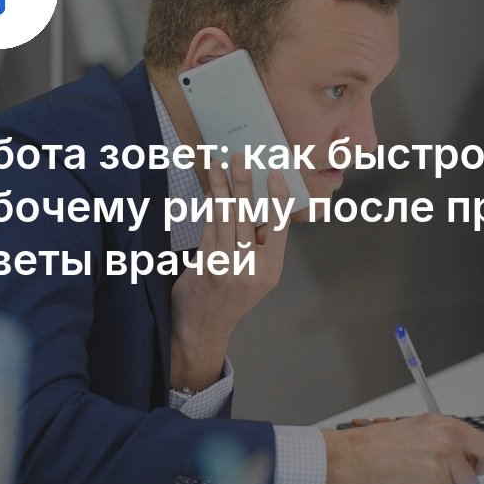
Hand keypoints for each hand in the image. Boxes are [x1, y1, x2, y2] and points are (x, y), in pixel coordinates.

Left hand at [169, 155, 289, 389]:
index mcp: (271, 269)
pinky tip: (208, 189)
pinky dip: (208, 206)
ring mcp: (228, 267)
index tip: (273, 172)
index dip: (277, 197)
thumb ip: (260, 247)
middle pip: (248, 216)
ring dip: (222, 187)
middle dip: (244, 182)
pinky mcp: (206, 265)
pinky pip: (208, 227)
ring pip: (226, 217)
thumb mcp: (257, 277)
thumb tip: (260, 208)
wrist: (203, 327)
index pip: (279, 226)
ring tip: (219, 164)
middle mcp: (252, 268)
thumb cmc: (231, 297)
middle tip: (241, 156)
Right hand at [321, 413, 483, 483]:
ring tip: (418, 476)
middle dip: (461, 481)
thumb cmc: (378, 444)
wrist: (351, 458)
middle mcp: (448, 444)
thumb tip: (471, 454)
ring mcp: (440, 467)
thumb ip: (450, 439)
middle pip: (476, 478)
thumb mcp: (421, 427)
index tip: (475, 466)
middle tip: (439, 474)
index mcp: (449, 426)